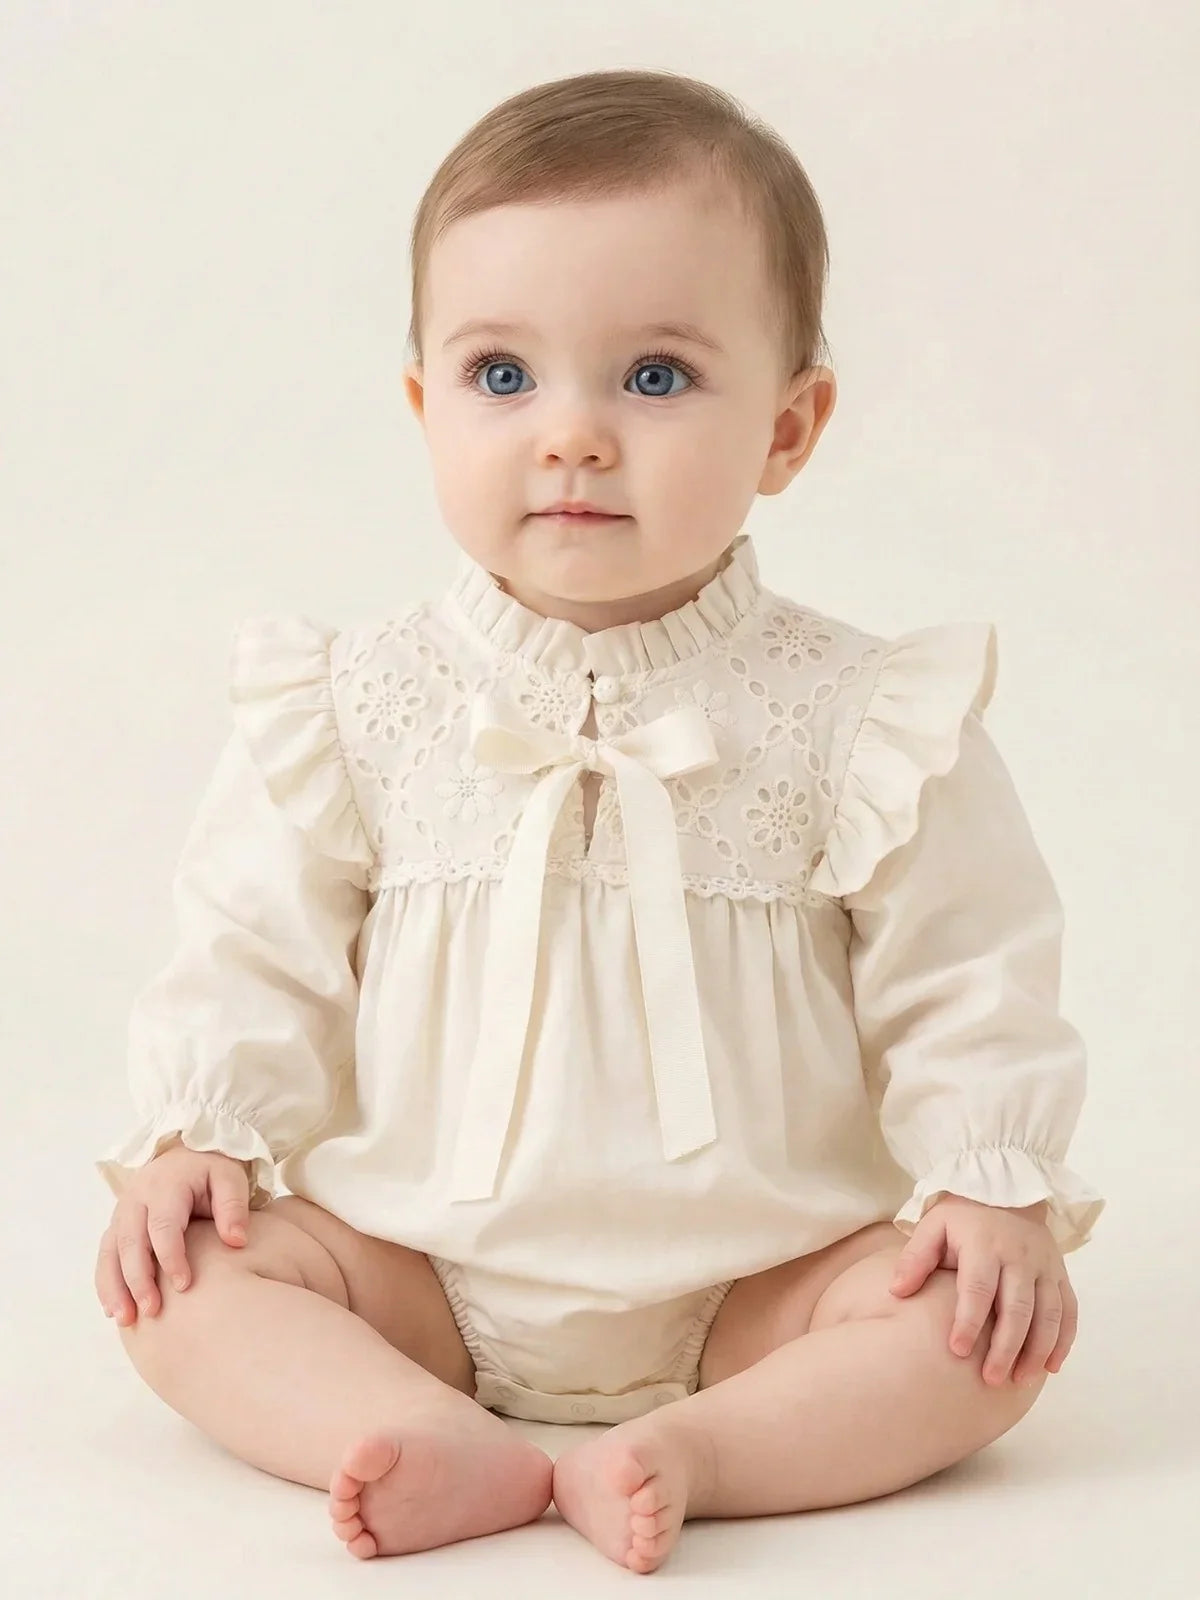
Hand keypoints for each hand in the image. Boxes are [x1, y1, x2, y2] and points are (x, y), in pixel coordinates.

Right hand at [94, 1142, 250, 1325]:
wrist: (187, 1156)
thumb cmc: (211, 1172)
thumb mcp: (229, 1178)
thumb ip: (233, 1206)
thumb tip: (237, 1241)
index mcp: (165, 1186)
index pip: (163, 1225)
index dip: (171, 1256)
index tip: (184, 1286)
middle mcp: (137, 1198)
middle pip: (131, 1241)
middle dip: (138, 1278)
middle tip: (153, 1311)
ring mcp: (122, 1212)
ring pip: (111, 1251)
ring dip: (115, 1286)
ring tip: (125, 1318)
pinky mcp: (117, 1226)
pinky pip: (105, 1256)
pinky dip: (106, 1283)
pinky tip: (114, 1309)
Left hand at [888, 1194, 1076, 1386]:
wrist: (1006, 1189)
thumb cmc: (963, 1215)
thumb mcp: (933, 1224)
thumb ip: (916, 1257)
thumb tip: (897, 1291)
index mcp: (985, 1244)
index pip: (978, 1288)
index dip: (968, 1321)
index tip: (957, 1350)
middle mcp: (1020, 1256)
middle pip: (1017, 1308)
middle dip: (1005, 1347)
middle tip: (990, 1379)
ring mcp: (1045, 1265)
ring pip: (1049, 1314)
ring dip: (1036, 1351)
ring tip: (1018, 1380)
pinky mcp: (1060, 1273)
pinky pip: (1069, 1310)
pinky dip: (1063, 1341)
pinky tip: (1050, 1367)